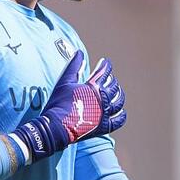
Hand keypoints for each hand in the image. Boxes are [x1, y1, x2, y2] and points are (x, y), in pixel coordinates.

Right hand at [11, 50, 125, 162]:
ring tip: (117, 91)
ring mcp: (105, 113)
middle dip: (111, 79)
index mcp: (94, 87)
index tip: (105, 62)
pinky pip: (119, 120)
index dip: (106, 66)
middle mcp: (103, 99)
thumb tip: (79, 53)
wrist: (57, 126)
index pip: (104, 72)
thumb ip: (74, 66)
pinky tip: (120, 111)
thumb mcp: (64, 81)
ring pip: (119, 101)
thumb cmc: (58, 103)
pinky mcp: (104, 126)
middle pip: (113, 86)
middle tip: (109, 77)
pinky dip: (122, 114)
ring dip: (119, 94)